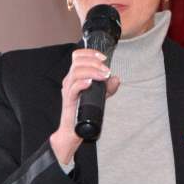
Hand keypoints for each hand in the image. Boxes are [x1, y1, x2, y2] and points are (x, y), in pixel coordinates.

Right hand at [50, 48, 120, 164]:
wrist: (74, 131)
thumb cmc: (83, 112)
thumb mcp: (99, 97)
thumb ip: (107, 87)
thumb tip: (116, 78)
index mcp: (75, 76)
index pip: (78, 56)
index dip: (90, 53)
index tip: (103, 58)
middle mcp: (69, 81)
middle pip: (77, 62)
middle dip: (94, 62)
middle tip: (106, 70)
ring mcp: (68, 90)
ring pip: (76, 72)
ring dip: (92, 71)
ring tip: (103, 76)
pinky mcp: (68, 100)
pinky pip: (73, 88)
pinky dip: (82, 83)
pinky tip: (90, 83)